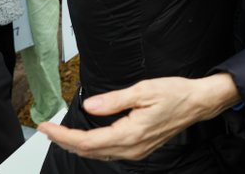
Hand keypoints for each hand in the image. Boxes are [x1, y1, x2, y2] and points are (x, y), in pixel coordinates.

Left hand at [38, 74, 238, 160]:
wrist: (198, 103)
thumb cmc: (175, 94)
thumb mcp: (144, 90)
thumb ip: (114, 100)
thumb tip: (89, 105)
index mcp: (130, 134)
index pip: (87, 140)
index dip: (62, 135)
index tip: (46, 126)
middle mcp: (131, 148)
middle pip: (88, 151)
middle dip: (64, 141)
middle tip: (46, 130)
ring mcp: (136, 151)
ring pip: (98, 154)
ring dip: (76, 145)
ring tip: (59, 134)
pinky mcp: (139, 149)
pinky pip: (109, 152)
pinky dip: (91, 146)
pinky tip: (85, 138)